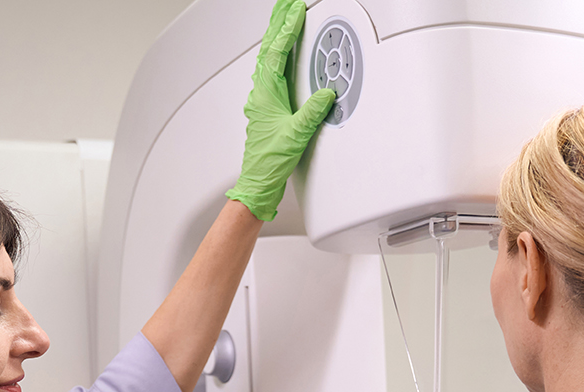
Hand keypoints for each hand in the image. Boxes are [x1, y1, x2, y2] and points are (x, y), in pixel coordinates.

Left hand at [225, 0, 336, 220]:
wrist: (258, 182)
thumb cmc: (270, 162)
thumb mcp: (297, 135)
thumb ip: (312, 112)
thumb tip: (325, 94)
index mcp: (266, 94)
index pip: (277, 53)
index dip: (287, 30)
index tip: (294, 11)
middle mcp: (261, 94)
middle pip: (269, 50)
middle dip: (278, 24)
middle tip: (285, 5)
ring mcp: (262, 100)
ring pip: (268, 60)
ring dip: (276, 38)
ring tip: (284, 21)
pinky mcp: (267, 108)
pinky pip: (271, 74)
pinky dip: (277, 57)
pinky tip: (282, 57)